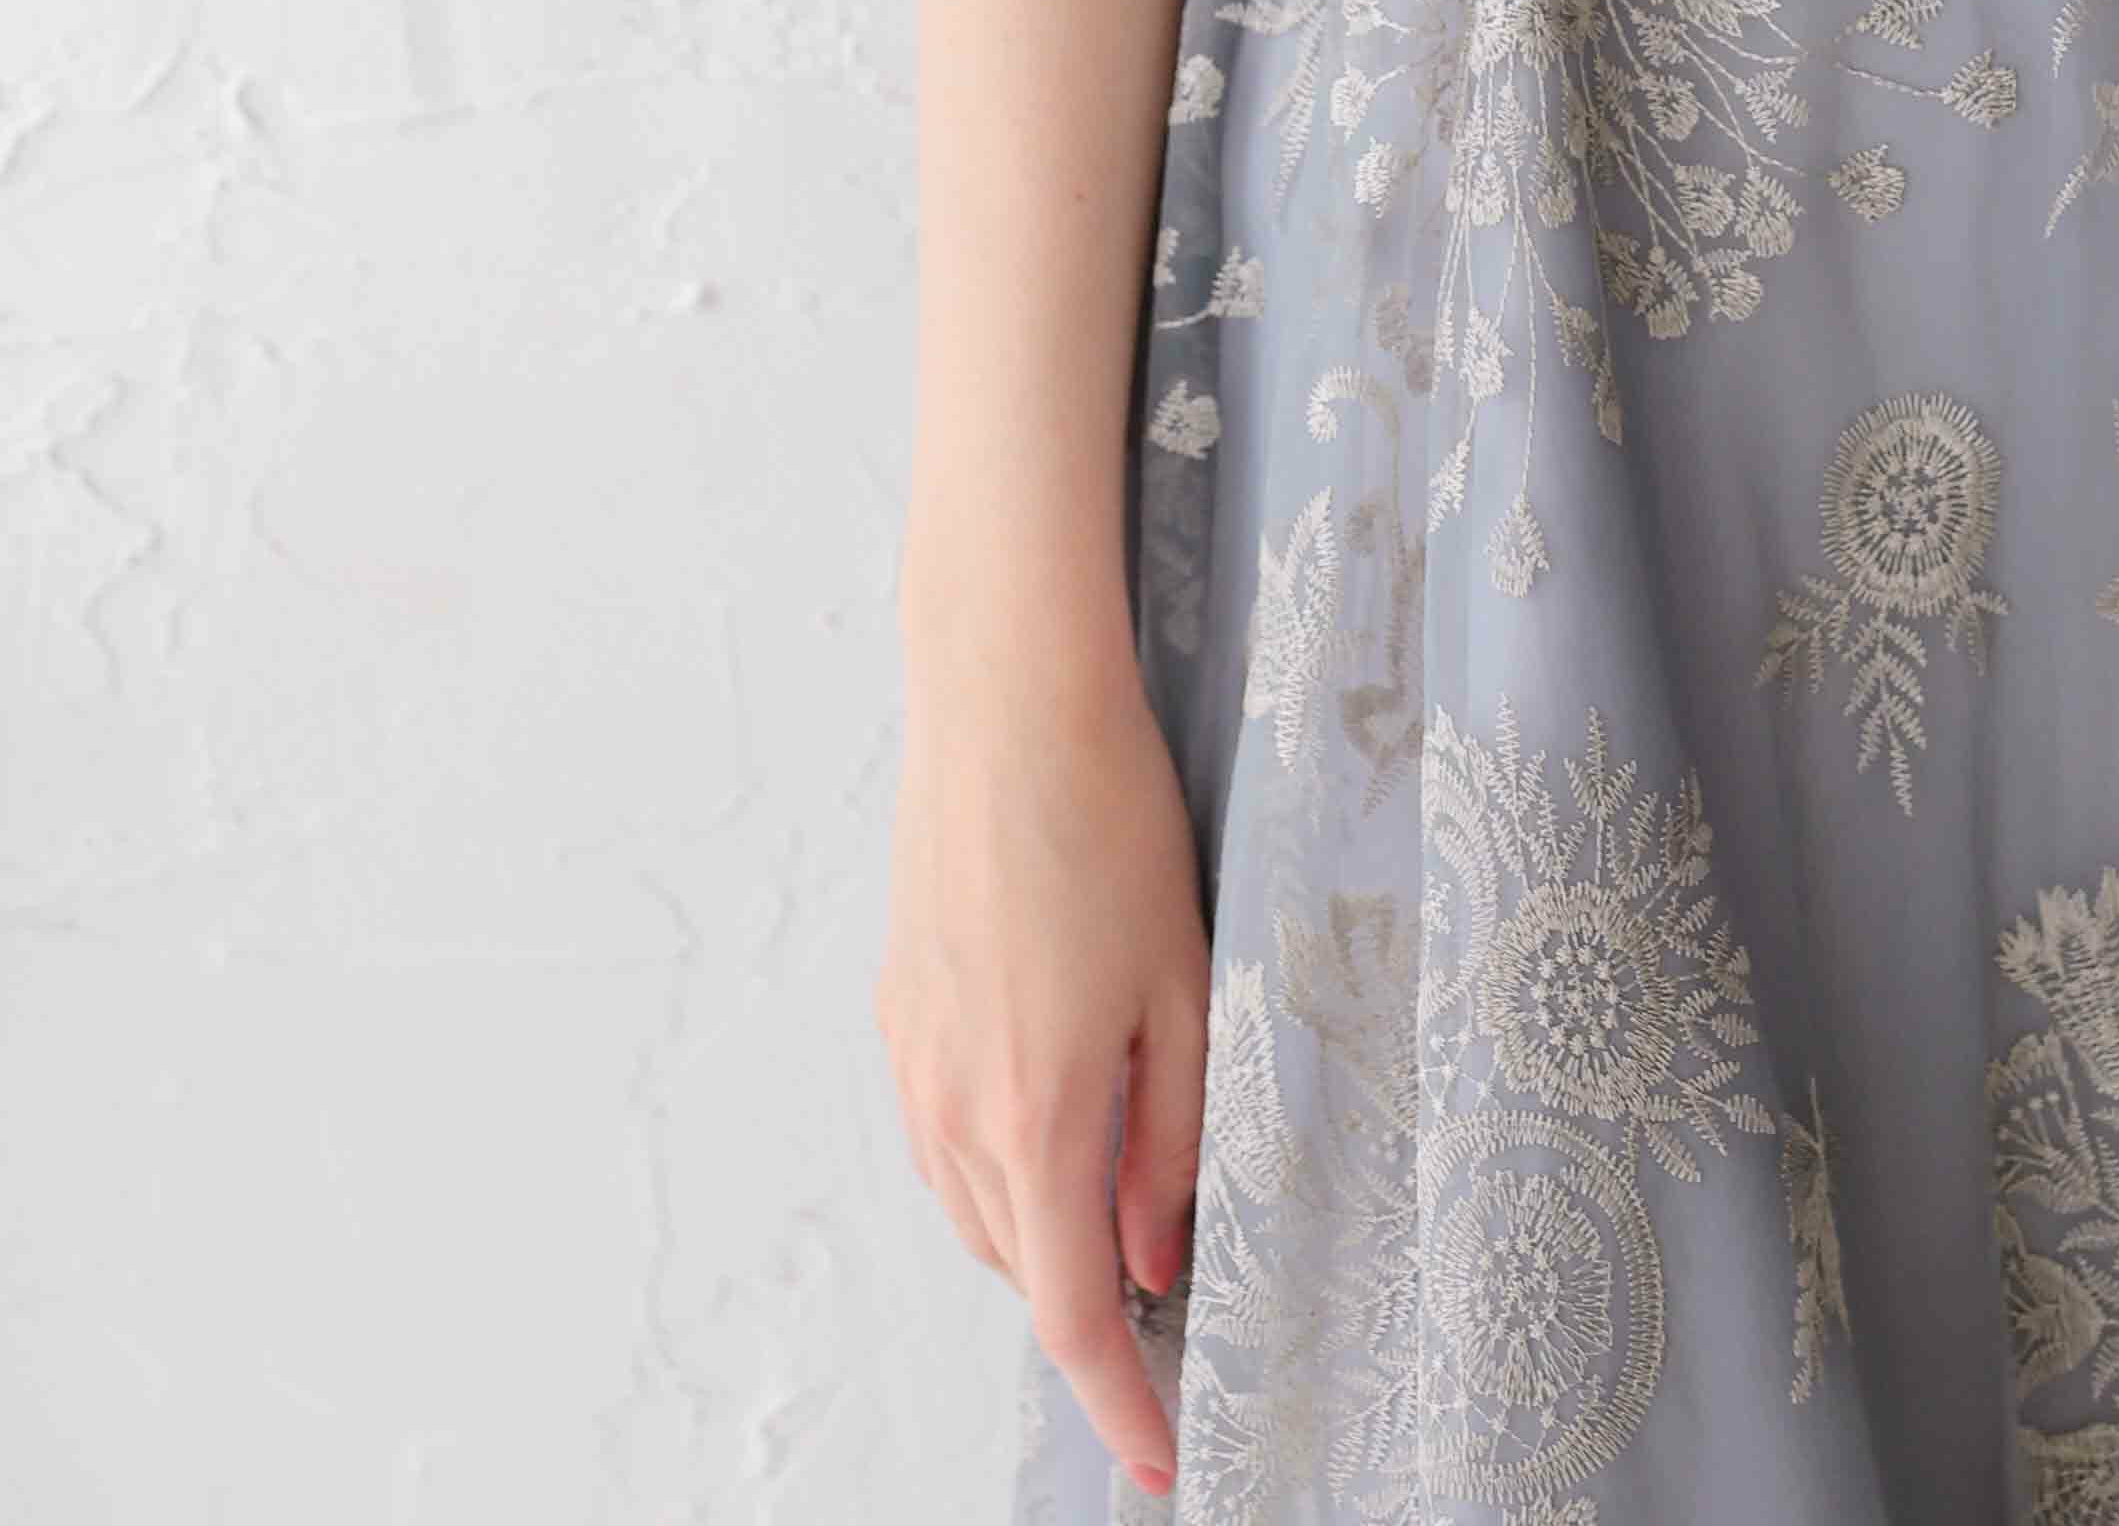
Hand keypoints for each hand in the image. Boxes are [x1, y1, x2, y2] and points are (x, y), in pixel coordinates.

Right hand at [878, 646, 1209, 1501]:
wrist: (1005, 702)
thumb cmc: (1112, 822)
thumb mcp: (1185, 985)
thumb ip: (1173, 1136)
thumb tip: (1155, 1257)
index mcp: (1041, 1113)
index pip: (1077, 1312)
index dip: (1117, 1405)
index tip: (1156, 1461)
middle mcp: (959, 1109)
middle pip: (1027, 1269)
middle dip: (1093, 1313)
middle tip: (1169, 1323)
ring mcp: (915, 1064)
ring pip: (978, 1214)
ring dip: (1044, 1242)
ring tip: (1119, 1226)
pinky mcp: (897, 1017)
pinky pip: (945, 1144)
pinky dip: (998, 1175)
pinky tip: (1050, 1130)